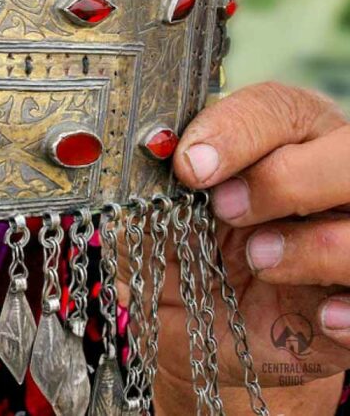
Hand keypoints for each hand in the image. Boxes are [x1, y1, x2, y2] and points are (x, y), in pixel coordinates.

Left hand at [156, 82, 349, 411]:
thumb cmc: (199, 263)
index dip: (234, 132)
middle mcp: (333, 179)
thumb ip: (147, 212)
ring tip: (260, 262)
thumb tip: (113, 208)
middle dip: (285, 180)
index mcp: (282, 142)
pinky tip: (318, 317)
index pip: (275, 109)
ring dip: (313, 246)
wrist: (229, 331)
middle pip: (347, 153)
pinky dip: (348, 311)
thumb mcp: (165, 235)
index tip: (188, 165)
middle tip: (227, 210)